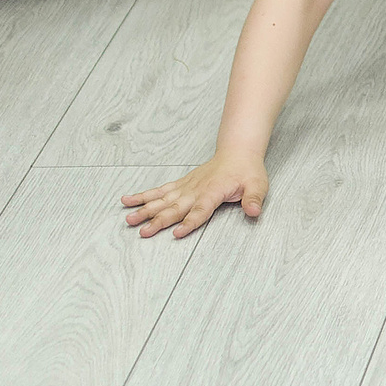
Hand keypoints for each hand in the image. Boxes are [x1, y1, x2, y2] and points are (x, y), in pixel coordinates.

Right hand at [122, 154, 267, 237]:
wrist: (237, 152)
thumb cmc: (247, 171)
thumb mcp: (257, 185)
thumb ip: (254, 199)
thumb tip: (254, 211)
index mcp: (213, 192)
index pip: (200, 210)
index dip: (189, 222)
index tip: (176, 233)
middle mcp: (196, 190)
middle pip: (175, 208)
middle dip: (158, 221)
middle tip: (143, 232)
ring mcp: (185, 187)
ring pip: (162, 200)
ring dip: (145, 209)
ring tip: (129, 219)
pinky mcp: (180, 184)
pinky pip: (159, 191)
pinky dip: (143, 195)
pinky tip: (128, 201)